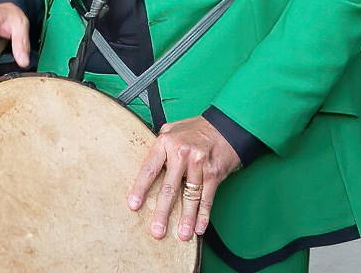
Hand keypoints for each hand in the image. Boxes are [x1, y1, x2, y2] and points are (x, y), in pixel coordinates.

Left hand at [128, 116, 240, 241]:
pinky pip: (207, 198)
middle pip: (169, 188)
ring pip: (190, 196)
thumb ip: (159, 145)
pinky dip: (204, 215)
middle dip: (162, 212)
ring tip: (180, 235)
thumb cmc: (196, 130)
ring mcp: (199, 164)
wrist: (226, 126)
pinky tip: (199, 228)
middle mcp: (181, 153)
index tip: (133, 204)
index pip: (149, 169)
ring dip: (186, 219)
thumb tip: (146, 162)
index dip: (140, 188)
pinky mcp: (214, 173)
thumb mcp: (172, 129)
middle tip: (157, 230)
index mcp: (165, 143)